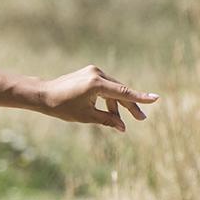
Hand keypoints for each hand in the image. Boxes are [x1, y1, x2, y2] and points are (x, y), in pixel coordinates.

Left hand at [39, 64, 158, 131]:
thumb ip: (107, 120)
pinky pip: (105, 87)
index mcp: (96, 84)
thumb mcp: (86, 117)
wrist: (43, 94)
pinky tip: (112, 111)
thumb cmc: (61, 107)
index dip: (140, 98)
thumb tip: (123, 127)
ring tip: (121, 121)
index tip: (156, 99)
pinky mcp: (90, 73)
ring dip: (118, 104)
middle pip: (119, 91)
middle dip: (129, 106)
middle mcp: (97, 74)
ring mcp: (93, 71)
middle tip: (140, 119)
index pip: (123, 93)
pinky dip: (109, 98)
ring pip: (113, 89)